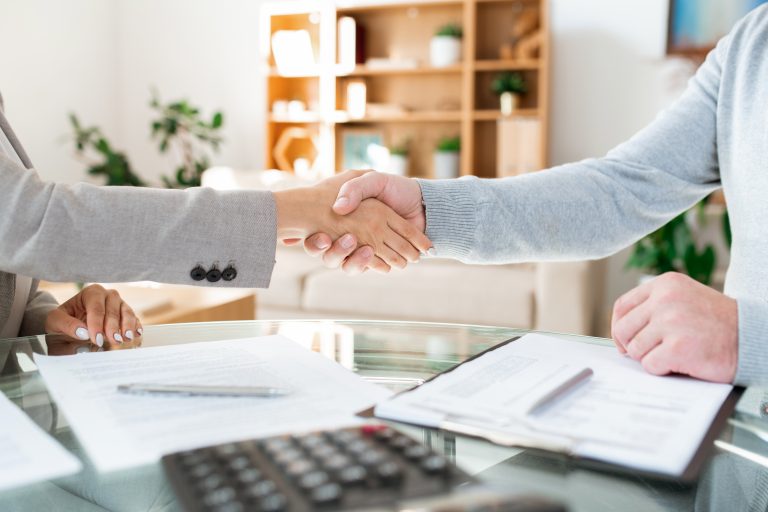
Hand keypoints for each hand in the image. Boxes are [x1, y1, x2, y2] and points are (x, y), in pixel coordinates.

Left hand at [45, 284, 142, 347]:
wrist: (69, 324)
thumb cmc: (63, 320)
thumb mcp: (55, 321)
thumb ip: (66, 324)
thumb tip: (83, 331)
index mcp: (91, 293)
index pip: (96, 307)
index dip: (97, 324)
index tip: (96, 338)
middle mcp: (107, 295)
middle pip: (113, 310)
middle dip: (113, 326)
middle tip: (113, 340)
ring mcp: (119, 304)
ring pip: (126, 312)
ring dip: (127, 326)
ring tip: (126, 338)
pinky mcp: (126, 314)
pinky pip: (134, 318)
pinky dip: (135, 326)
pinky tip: (136, 334)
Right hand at [302, 171, 425, 272]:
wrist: (422, 203)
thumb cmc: (396, 189)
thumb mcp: (373, 180)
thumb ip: (354, 188)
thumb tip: (338, 208)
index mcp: (342, 217)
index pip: (317, 235)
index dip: (314, 242)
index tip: (322, 239)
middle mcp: (349, 235)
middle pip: (329, 255)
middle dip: (335, 252)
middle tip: (349, 240)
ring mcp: (364, 248)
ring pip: (347, 265)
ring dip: (354, 260)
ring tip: (366, 248)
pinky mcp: (379, 259)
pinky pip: (368, 267)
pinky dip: (374, 265)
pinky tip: (382, 261)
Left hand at [611, 272, 737, 382]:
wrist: (753, 338)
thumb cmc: (718, 323)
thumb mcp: (685, 298)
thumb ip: (655, 306)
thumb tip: (622, 331)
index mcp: (666, 284)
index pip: (622, 306)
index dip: (618, 326)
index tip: (623, 340)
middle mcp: (665, 299)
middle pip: (623, 329)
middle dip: (631, 346)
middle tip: (647, 352)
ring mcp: (671, 322)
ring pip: (635, 349)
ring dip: (650, 357)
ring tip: (673, 353)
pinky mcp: (678, 347)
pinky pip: (650, 365)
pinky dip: (662, 369)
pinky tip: (680, 362)